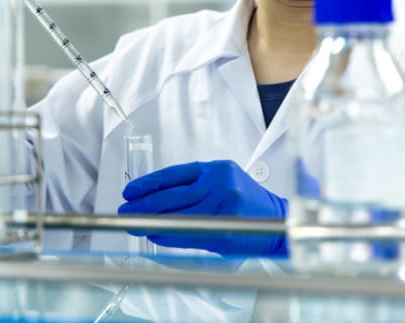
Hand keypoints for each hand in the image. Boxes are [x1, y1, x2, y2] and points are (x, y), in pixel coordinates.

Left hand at [118, 160, 287, 256]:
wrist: (279, 222)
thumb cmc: (249, 204)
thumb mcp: (225, 182)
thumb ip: (195, 187)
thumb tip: (157, 198)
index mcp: (217, 169)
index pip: (174, 174)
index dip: (149, 182)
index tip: (131, 190)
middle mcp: (219, 184)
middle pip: (171, 194)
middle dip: (143, 203)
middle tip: (125, 208)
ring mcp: (223, 206)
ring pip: (176, 213)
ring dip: (150, 220)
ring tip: (133, 222)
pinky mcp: (225, 228)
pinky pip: (187, 232)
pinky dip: (168, 234)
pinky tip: (154, 234)